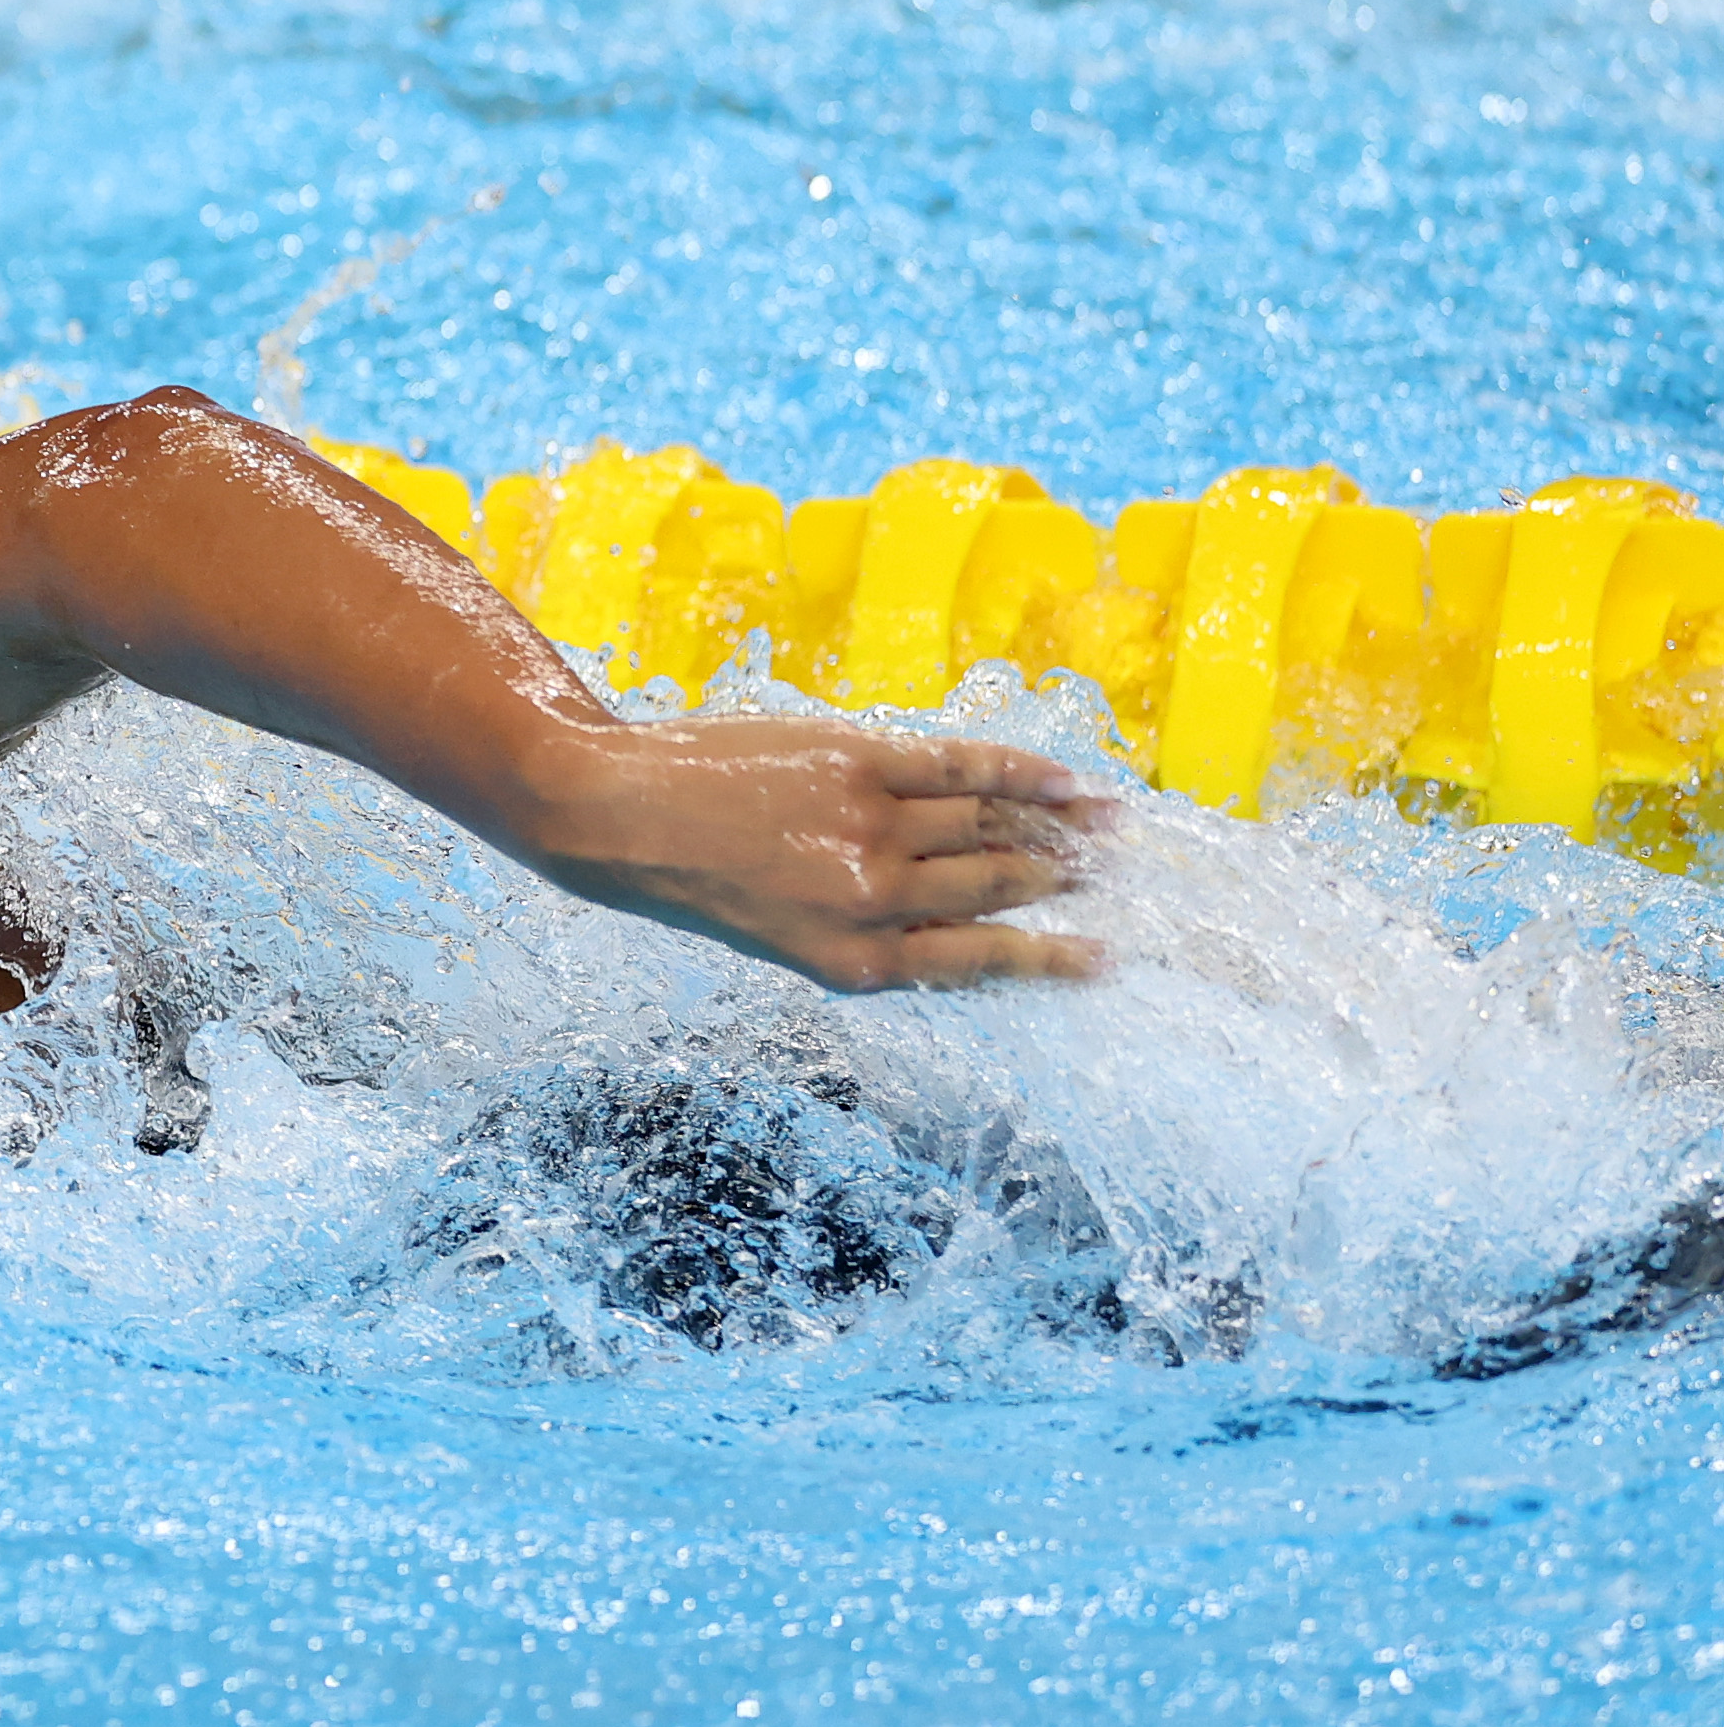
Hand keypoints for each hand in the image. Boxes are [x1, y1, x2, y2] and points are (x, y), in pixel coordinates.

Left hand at [514, 719, 1105, 990]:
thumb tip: (948, 907)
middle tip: (1111, 874)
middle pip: (997, 889)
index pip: (980, 962)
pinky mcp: (859, 763)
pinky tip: (1066, 780)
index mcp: (852, 963)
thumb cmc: (693, 877)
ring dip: (1059, 827)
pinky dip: (1022, 771)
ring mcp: (869, 830)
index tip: (1105, 959)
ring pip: (990, 827)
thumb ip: (860, 928)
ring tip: (1108, 826)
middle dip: (1061, 882)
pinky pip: (963, 767)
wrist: (614, 819)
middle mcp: (872, 903)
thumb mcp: (780, 933)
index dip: (1049, 959)